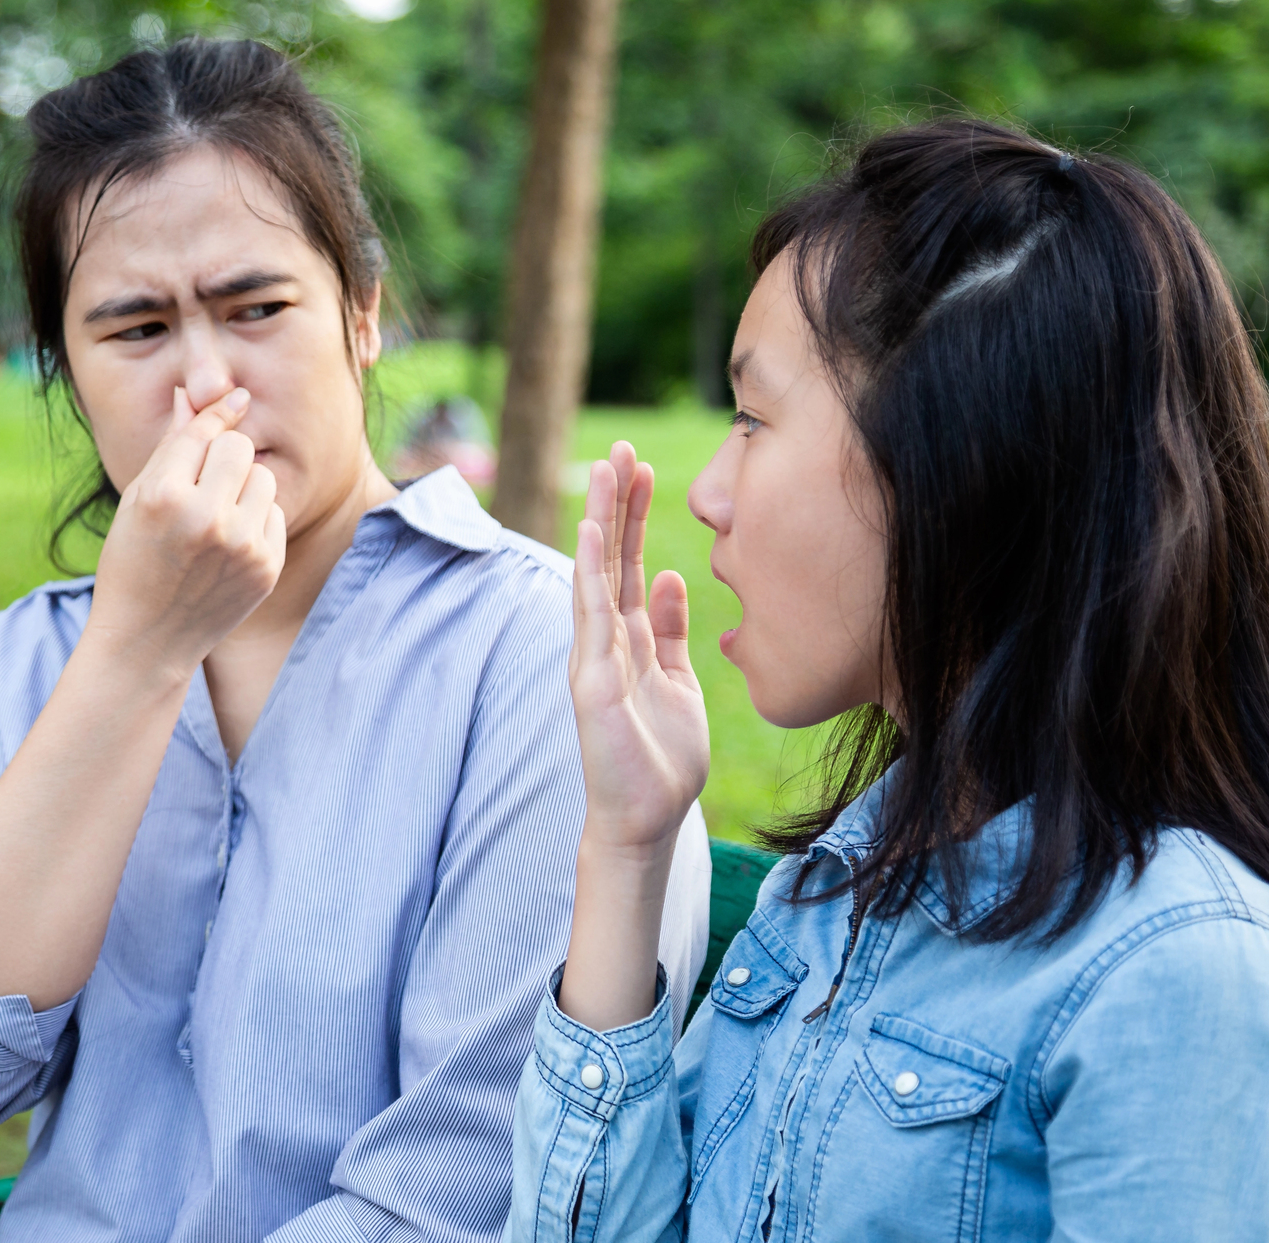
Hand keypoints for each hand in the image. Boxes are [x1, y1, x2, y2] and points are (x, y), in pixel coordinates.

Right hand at [85, 386, 286, 673]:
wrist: (146, 641)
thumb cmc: (133, 562)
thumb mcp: (137, 500)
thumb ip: (172, 446)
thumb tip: (193, 393)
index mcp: (162, 495)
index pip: (204, 431)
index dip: (218, 412)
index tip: (236, 398)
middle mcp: (205, 518)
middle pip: (239, 448)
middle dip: (224, 458)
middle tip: (202, 486)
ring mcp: (241, 546)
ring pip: (264, 478)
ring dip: (244, 488)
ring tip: (215, 518)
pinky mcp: (266, 568)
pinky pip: (276, 514)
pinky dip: (256, 522)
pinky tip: (228, 549)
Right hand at [569, 442, 709, 861]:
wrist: (646, 821)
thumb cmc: (662, 759)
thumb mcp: (680, 682)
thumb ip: (675, 633)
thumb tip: (678, 578)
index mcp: (631, 639)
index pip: (631, 564)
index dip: (635, 516)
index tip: (644, 468)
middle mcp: (606, 640)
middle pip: (609, 558)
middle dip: (616, 503)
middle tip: (622, 448)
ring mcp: (594, 657)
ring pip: (596, 574)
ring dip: (600, 520)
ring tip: (606, 469)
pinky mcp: (592, 680)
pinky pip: (590, 616)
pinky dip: (588, 571)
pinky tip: (590, 532)